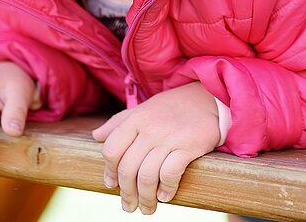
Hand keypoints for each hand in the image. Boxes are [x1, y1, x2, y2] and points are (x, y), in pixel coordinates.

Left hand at [93, 82, 220, 214]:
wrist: (208, 98)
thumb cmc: (173, 106)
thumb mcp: (143, 108)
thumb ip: (119, 122)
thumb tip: (96, 136)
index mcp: (135, 119)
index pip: (111, 150)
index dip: (110, 172)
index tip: (113, 185)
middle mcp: (149, 129)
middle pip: (128, 169)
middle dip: (127, 193)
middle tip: (129, 206)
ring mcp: (169, 138)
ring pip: (147, 176)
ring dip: (145, 198)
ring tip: (147, 208)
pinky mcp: (189, 146)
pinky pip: (170, 173)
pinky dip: (166, 189)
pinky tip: (165, 195)